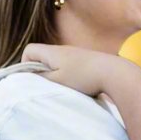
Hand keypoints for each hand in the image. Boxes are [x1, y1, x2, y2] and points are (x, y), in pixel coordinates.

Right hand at [20, 43, 138, 98]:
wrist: (115, 73)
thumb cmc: (84, 78)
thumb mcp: (57, 81)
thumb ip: (40, 78)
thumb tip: (28, 77)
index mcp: (52, 51)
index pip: (29, 50)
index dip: (26, 65)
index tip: (33, 80)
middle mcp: (63, 50)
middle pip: (42, 57)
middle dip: (41, 73)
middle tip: (48, 87)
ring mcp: (75, 55)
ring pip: (56, 64)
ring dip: (56, 77)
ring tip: (64, 89)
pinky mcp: (86, 62)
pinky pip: (69, 68)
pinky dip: (69, 78)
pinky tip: (78, 87)